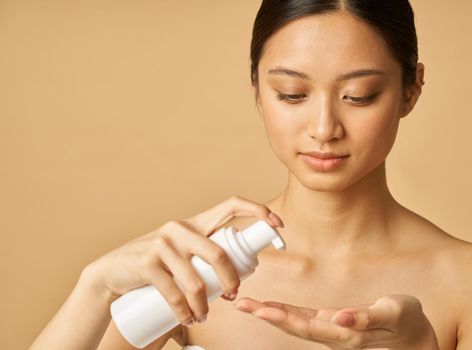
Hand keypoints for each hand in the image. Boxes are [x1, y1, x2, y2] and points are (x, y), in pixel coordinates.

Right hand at [85, 195, 283, 326]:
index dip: (258, 211)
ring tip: (203, 316)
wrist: (111, 272)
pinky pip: (174, 293)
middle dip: (232, 279)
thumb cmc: (156, 265)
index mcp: (195, 222)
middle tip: (232, 297)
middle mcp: (180, 228)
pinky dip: (184, 312)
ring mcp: (162, 243)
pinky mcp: (147, 263)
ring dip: (204, 306)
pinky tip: (188, 320)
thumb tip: (241, 269)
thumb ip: (204, 252)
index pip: (231, 205)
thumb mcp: (181, 251)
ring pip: (197, 280)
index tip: (278, 226)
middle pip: (220, 253)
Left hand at [234, 294, 438, 349]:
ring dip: (272, 314)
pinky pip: (306, 319)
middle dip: (266, 314)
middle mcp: (334, 334)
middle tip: (241, 303)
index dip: (281, 317)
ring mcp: (333, 330)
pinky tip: (273, 308)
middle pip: (294, 325)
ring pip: (297, 323)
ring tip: (250, 305)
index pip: (306, 326)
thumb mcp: (393, 314)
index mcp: (346, 333)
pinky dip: (287, 313)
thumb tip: (341, 317)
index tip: (259, 308)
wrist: (416, 337)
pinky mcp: (335, 323)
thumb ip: (367, 317)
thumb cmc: (407, 323)